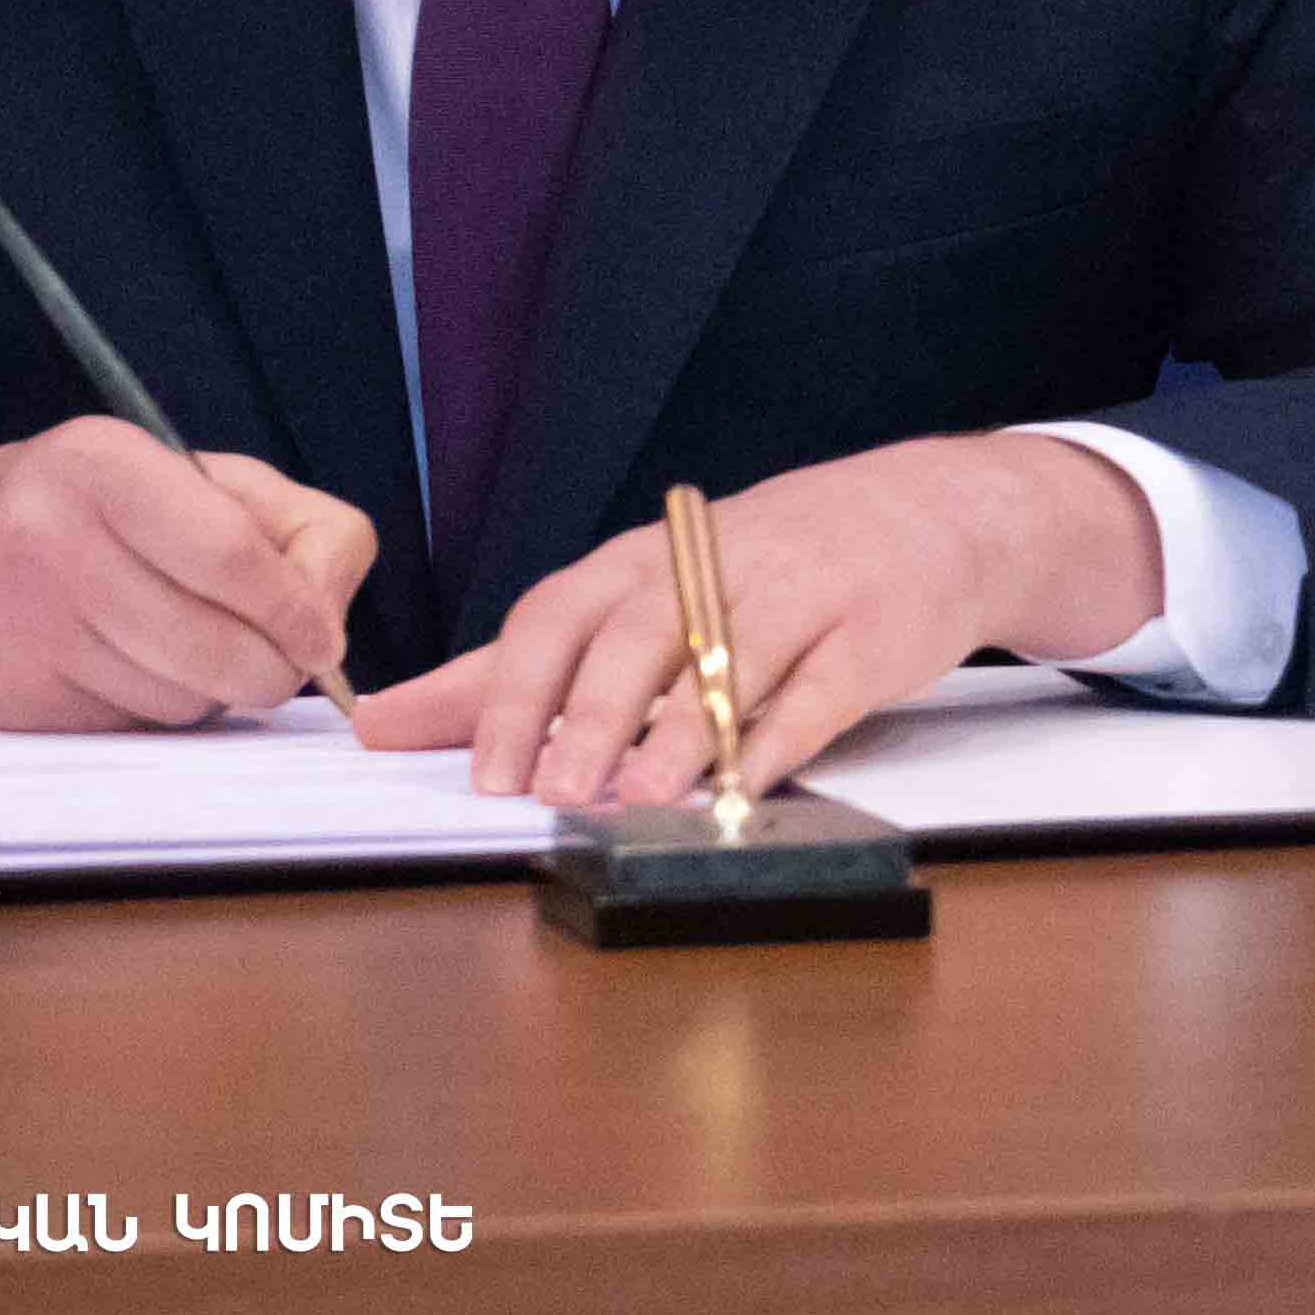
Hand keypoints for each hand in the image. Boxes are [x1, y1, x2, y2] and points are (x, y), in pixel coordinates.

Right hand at [0, 419, 370, 727]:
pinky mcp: (11, 698)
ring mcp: (25, 625)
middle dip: (271, 669)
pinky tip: (122, 670)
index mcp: (105, 464)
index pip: (237, 557)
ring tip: (180, 646)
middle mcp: (53, 541)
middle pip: (222, 647)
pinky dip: (153, 712)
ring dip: (209, 692)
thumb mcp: (178, 478)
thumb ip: (278, 530)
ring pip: (183, 699)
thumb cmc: (82, 512)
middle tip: (273, 661)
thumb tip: (326, 629)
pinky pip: (132, 727)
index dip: (300, 610)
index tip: (321, 636)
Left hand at [356, 437, 1161, 804]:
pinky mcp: (872, 633)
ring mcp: (800, 595)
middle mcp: (714, 566)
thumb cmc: (764, 566)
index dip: (517, 690)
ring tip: (635, 800)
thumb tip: (382, 721)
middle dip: (589, 715)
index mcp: (647, 560)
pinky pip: (821, 688)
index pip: (561, 610)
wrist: (932, 514)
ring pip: (726, 659)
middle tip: (553, 792)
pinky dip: (780, 739)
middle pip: (636, 632)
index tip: (482, 770)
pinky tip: (747, 786)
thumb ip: (517, 665)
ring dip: (676, 735)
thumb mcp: (639, 593)